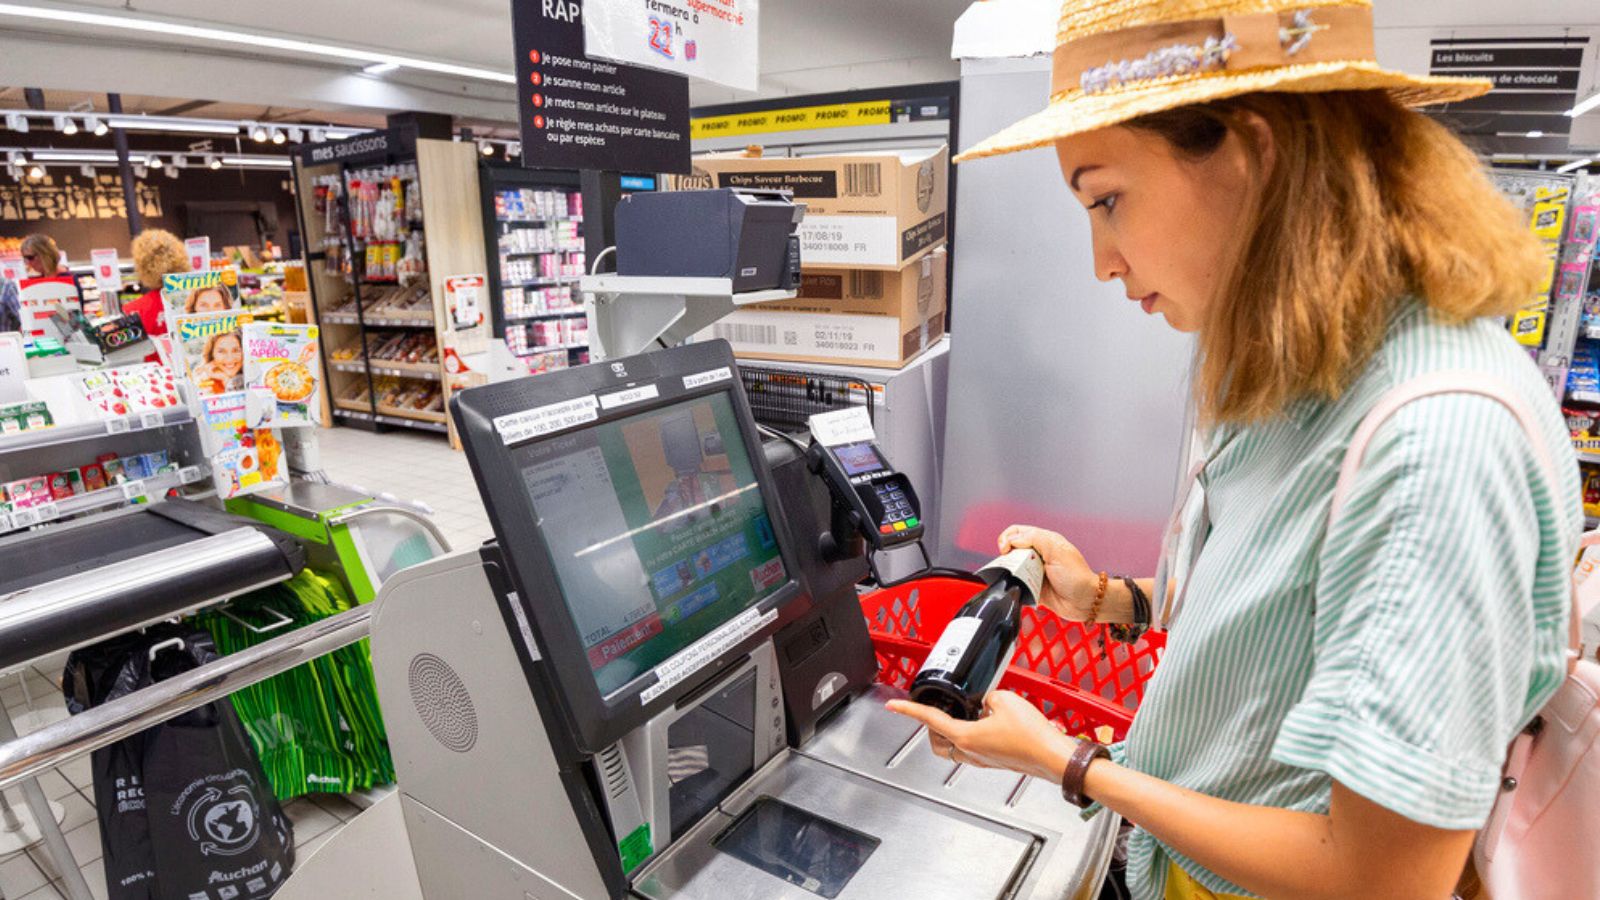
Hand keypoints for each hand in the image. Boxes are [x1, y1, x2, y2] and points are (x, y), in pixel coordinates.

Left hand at [885, 691, 1076, 783]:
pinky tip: (985, 722)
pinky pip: (973, 749)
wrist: (1054, 757)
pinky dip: (970, 735)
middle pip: (936, 741)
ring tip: (960, 714)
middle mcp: (970, 752)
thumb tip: (986, 703)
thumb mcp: (1005, 699)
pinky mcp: (996, 761)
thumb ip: (987, 697)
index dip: (910, 711)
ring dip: (950, 732)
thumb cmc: (1031, 735)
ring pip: (954, 747)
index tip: (894, 706)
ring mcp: (983, 760)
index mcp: (966, 736)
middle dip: (930, 726)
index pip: (930, 720)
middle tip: (933, 709)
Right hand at [997, 524, 1100, 619]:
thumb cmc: (1076, 576)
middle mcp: (1037, 555)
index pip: (1017, 532)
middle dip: (1007, 557)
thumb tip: (1013, 540)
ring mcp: (1034, 571)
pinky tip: (1020, 588)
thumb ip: (1035, 539)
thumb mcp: (1057, 551)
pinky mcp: (1032, 587)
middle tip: (1012, 565)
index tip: (1005, 550)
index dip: (1007, 538)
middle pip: (1011, 549)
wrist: (1085, 602)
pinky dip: (1014, 586)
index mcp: (1044, 541)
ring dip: (1011, 572)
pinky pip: (1016, 584)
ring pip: (1012, 568)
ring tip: (1018, 578)